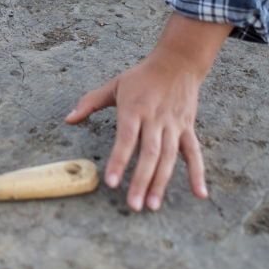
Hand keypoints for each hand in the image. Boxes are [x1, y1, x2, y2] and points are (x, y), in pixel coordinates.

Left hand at [65, 14, 231, 211]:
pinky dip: (198, 173)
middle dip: (141, 181)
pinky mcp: (188, 128)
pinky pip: (194, 153)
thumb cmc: (141, 77)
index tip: (111, 182)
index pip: (126, 139)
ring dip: (161, 183)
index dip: (118, 161)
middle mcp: (155, 119)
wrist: (178, 62)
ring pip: (168, 158)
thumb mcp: (113, 85)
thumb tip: (68, 120)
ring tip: (152, 205)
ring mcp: (173, 126)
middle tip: (133, 205)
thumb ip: (90, 103)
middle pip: (149, 154)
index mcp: (134, 109)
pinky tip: (200, 193)